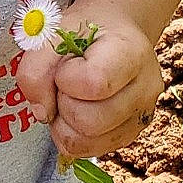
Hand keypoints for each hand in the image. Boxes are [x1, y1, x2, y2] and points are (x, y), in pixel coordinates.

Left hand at [16, 1, 162, 162]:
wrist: (113, 33)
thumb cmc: (83, 31)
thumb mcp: (53, 33)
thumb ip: (36, 68)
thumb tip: (42, 112)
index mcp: (132, 52)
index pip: (95, 84)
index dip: (66, 80)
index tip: (66, 65)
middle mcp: (146, 88)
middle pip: (90, 122)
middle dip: (63, 104)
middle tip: (64, 84)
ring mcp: (141, 115)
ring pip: (88, 142)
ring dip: (65, 124)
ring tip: (70, 98)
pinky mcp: (130, 134)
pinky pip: (88, 151)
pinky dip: (72, 135)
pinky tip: (77, 111)